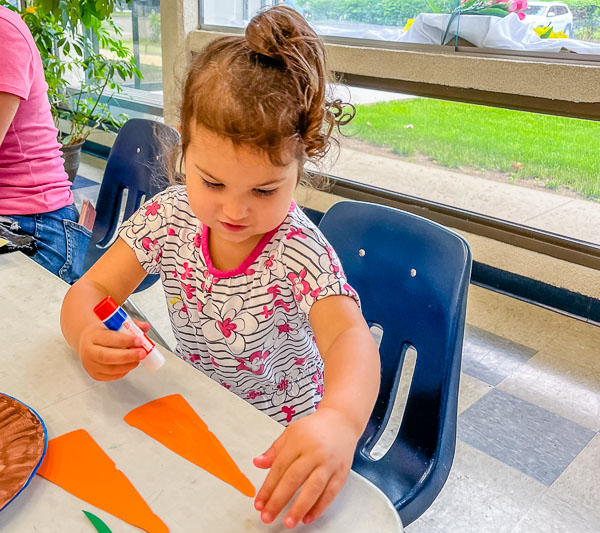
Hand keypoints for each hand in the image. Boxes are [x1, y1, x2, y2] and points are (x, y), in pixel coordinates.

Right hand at [78, 319, 150, 380]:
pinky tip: (131, 363)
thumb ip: (131, 324)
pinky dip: (125, 370)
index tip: (139, 340)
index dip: (125, 340)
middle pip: (108, 357)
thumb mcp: (115, 324)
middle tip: (142, 353)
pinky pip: (113, 376)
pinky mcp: (96, 375)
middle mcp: (89, 351)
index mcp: (93, 335)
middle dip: (128, 356)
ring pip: (111, 369)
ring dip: (129, 364)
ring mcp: (91, 365)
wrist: (88, 342)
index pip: (108, 338)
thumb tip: (145, 327)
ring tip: (139, 357)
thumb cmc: (103, 333)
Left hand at [253, 407, 359, 527]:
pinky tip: (308, 517)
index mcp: (298, 441)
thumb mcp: (291, 433)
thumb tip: (258, 463)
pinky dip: (319, 507)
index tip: (259, 503)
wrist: (341, 422)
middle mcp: (314, 452)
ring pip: (314, 488)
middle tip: (268, 516)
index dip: (268, 487)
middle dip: (279, 500)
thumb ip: (274, 450)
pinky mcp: (341, 472)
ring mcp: (329, 463)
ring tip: (288, 522)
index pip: (280, 467)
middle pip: (294, 479)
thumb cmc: (314, 428)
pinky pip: (330, 493)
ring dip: (300, 507)